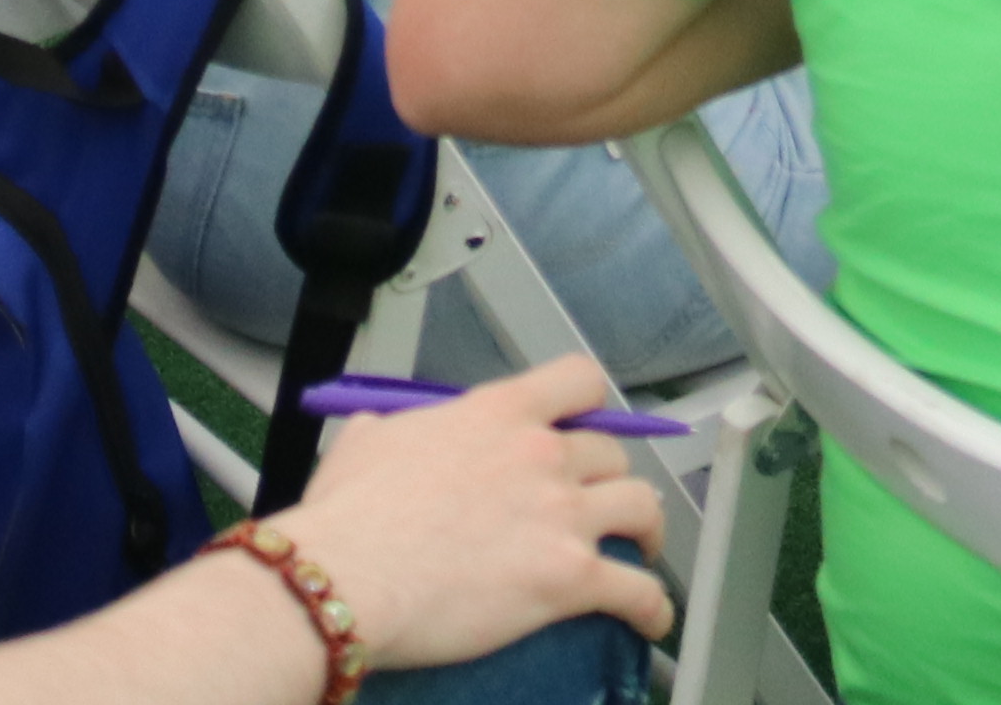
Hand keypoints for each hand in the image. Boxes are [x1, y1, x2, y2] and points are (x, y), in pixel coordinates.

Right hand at [279, 356, 672, 673]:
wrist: (347, 576)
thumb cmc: (350, 518)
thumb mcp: (369, 441)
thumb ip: (397, 427)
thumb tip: (389, 432)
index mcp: (498, 413)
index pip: (578, 382)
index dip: (591, 407)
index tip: (588, 427)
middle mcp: (541, 454)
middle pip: (612, 453)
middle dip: (609, 478)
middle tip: (598, 502)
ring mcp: (561, 515)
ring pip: (641, 508)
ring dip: (645, 530)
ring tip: (640, 549)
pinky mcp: (569, 577)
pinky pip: (638, 590)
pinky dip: (653, 606)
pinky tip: (652, 618)